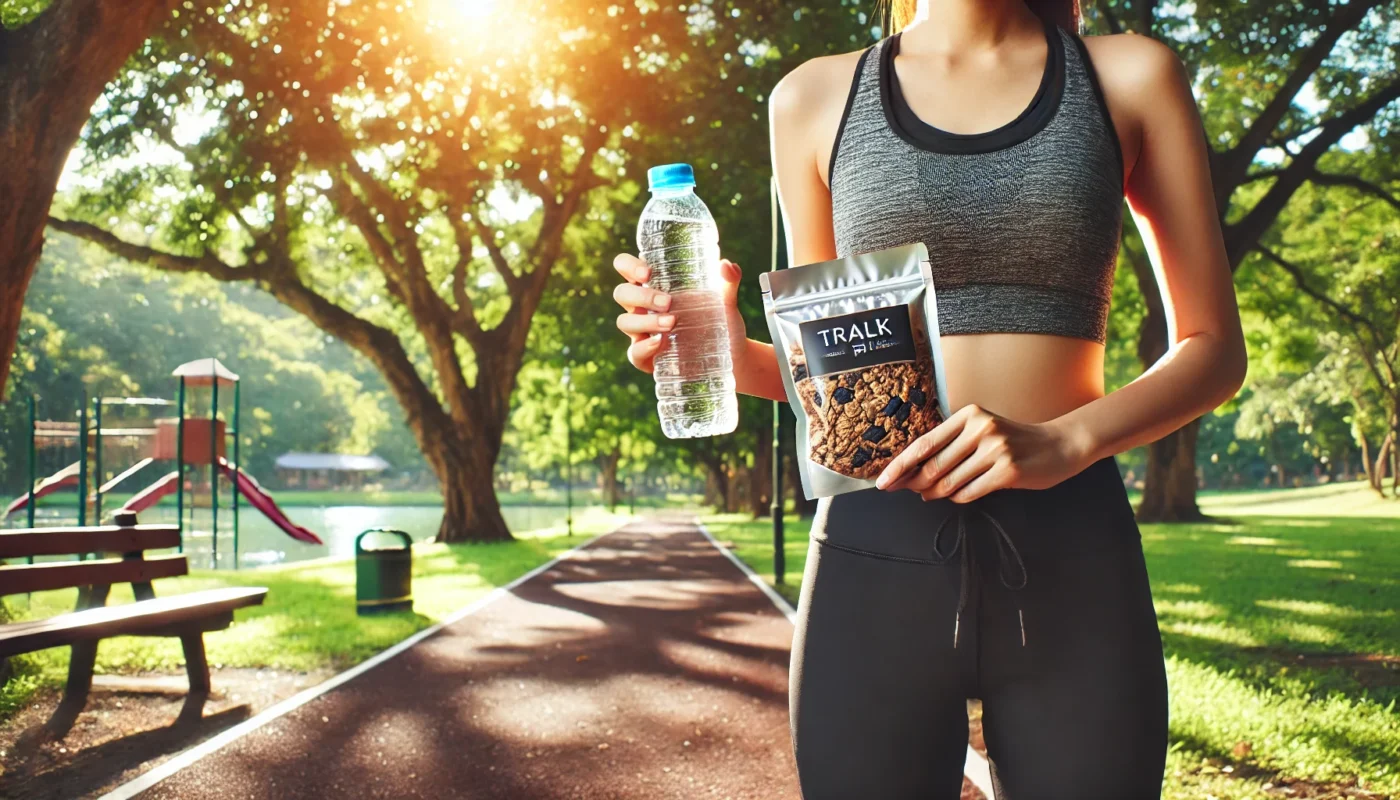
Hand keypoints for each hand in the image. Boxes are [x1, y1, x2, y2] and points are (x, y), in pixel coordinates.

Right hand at [612, 253, 748, 372]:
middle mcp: (642, 307)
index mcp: (653, 285)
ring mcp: (642, 332)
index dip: (629, 266)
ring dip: (645, 321)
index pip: (626, 268)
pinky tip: (660, 343)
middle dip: (641, 296)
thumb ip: (727, 281)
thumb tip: (727, 265)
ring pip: (624, 322)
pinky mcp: (646, 357)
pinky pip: (634, 352)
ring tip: (671, 322)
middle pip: (622, 294)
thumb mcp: (725, 301)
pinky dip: (644, 347)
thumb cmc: (720, 321)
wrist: (732, 357)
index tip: (648, 272)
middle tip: (668, 301)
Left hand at [874, 404, 1091, 502]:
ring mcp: (996, 449)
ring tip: (931, 494)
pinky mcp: (1008, 471)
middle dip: (913, 483)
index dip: (900, 465)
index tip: (882, 481)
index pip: (924, 443)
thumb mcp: (981, 432)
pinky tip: (958, 495)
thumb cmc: (1013, 441)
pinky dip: (958, 498)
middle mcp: (981, 428)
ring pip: (949, 482)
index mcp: (969, 415)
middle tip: (907, 491)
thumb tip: (911, 472)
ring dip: (935, 493)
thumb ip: (951, 446)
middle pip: (932, 466)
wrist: (1059, 445)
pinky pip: (969, 492)